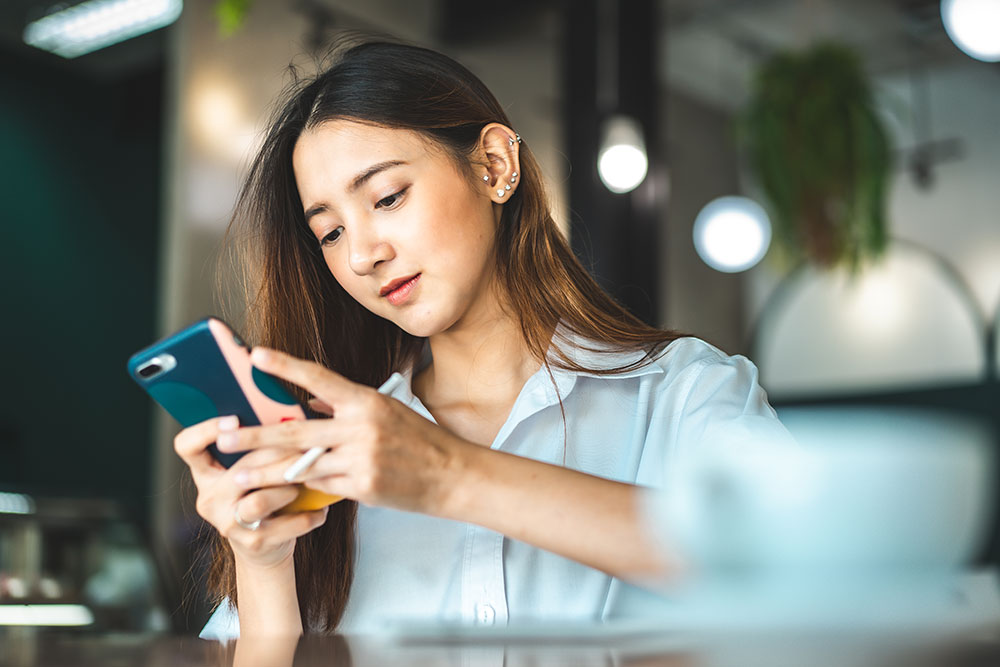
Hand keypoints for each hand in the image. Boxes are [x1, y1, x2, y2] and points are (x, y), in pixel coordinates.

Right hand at [173, 416, 329, 568]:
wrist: (263, 548)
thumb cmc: (261, 495)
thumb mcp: (253, 470)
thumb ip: (258, 446)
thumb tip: (290, 416)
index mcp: (206, 474)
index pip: (187, 446)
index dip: (207, 430)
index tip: (234, 421)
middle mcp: (210, 498)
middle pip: (241, 470)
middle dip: (277, 455)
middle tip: (304, 446)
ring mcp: (229, 523)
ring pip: (261, 500)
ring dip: (289, 489)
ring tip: (303, 483)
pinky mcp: (253, 542)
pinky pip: (288, 523)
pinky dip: (309, 515)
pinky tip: (320, 509)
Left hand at [214, 347, 470, 516]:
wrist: (452, 475)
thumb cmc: (420, 441)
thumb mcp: (387, 412)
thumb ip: (346, 407)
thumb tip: (312, 401)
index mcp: (365, 401)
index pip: (318, 378)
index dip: (284, 367)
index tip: (255, 357)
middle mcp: (361, 427)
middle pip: (296, 430)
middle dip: (255, 434)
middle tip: (223, 435)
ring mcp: (361, 458)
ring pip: (301, 465)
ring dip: (265, 472)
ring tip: (236, 476)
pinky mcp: (362, 486)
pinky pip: (322, 487)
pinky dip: (300, 490)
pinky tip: (277, 496)